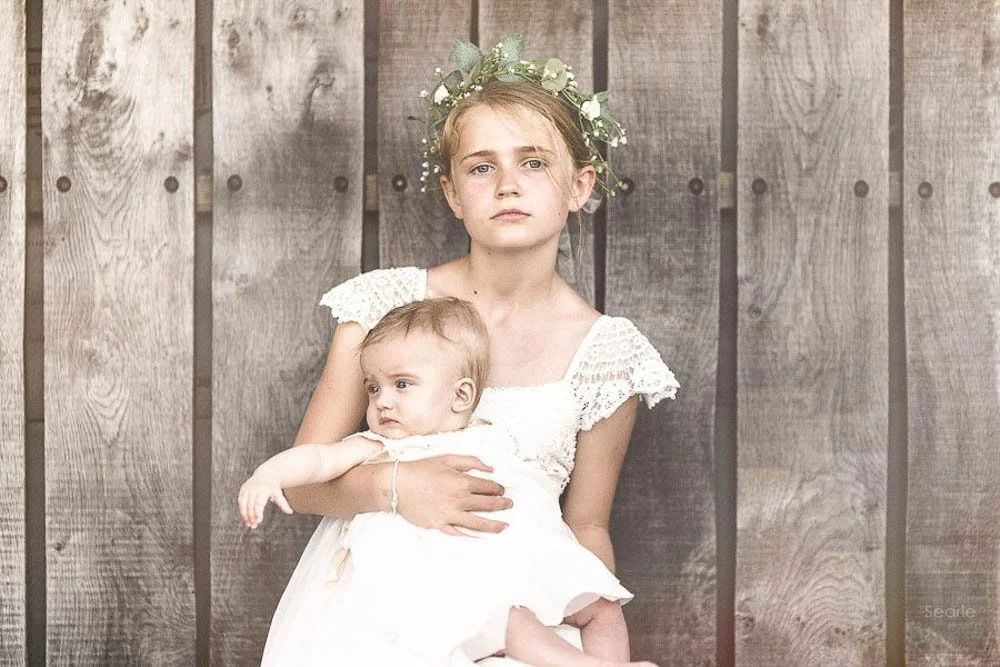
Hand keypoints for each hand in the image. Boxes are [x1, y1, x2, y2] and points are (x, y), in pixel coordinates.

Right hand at [238, 470, 292, 528]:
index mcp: (264, 490)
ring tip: (249, 525)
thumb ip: (283, 503)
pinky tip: (245, 518)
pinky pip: (240, 502)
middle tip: (254, 526)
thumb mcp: (278, 493)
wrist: (265, 474)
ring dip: (245, 516)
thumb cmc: (273, 487)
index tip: (258, 521)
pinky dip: (242, 511)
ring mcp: (247, 489)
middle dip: (251, 517)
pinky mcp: (242, 490)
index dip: (258, 513)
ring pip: (243, 504)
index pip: (259, 503)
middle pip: (250, 505)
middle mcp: (254, 489)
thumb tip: (290, 512)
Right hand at [394, 455, 511, 534]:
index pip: (489, 487)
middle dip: (502, 504)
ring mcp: (449, 514)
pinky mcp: (439, 525)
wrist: (396, 484)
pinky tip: (479, 538)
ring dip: (494, 525)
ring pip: (478, 523)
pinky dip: (470, 537)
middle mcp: (459, 499)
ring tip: (504, 526)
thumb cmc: (421, 469)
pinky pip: (458, 533)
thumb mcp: (447, 458)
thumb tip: (490, 468)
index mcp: (462, 482)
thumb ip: (471, 461)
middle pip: (488, 505)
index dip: (498, 488)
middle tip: (509, 504)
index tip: (501, 489)